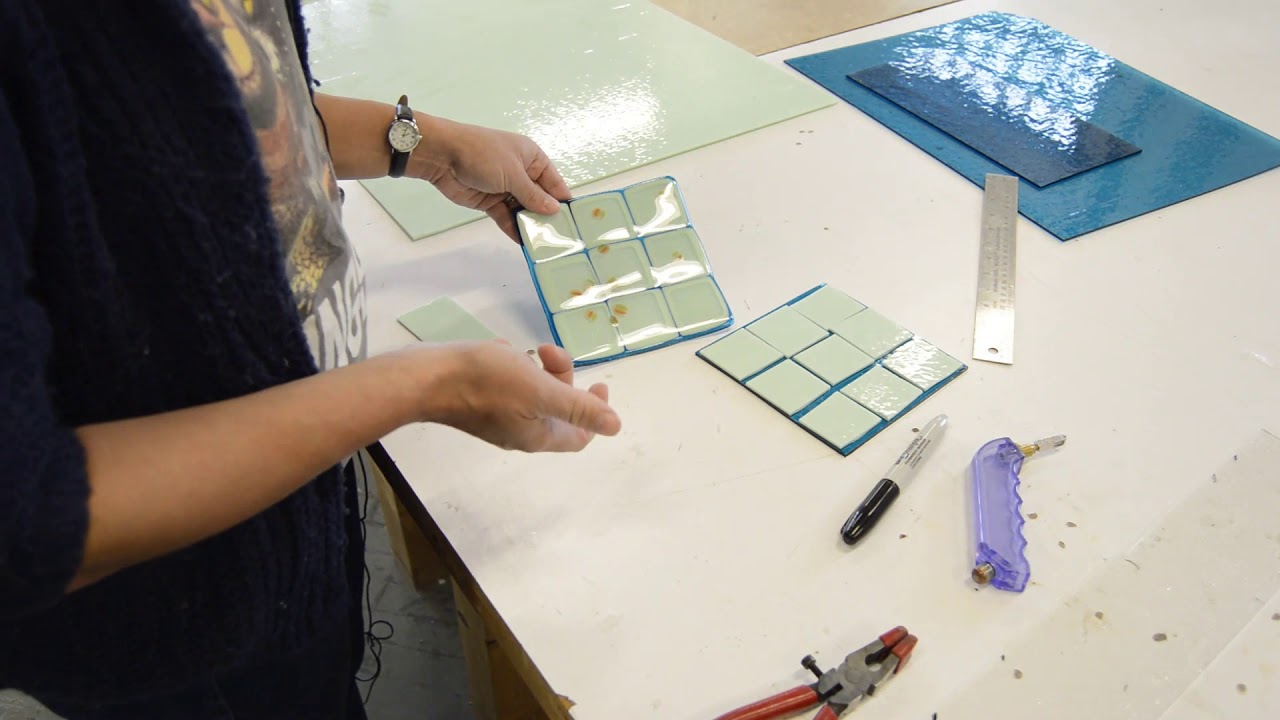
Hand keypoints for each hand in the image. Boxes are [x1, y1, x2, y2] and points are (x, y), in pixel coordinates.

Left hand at [411, 117, 571, 240]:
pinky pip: (507, 217)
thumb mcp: (512, 173)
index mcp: (532, 159)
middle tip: (563, 240)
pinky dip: (514, 229)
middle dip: (548, 217)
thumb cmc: (482, 154)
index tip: (576, 223)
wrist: (442, 156)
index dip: (564, 202)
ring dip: (531, 226)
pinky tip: (524, 243)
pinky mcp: (490, 202)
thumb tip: (555, 209)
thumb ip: (533, 195)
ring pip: (523, 211)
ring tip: (545, 245)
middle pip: (540, 200)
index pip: (555, 184)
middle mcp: (522, 174)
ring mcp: (506, 189)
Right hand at [412, 340, 619, 451]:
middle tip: (549, 352)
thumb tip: (616, 426)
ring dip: (535, 369)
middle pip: (556, 409)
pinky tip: (500, 349)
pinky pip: (506, 383)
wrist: (426, 378)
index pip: (579, 436)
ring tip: (521, 351)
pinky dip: (511, 365)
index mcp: (537, 436)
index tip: (598, 383)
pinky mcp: (477, 400)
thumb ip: (578, 407)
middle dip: (561, 377)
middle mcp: (518, 432)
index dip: (595, 413)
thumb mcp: (540, 391)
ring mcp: (496, 417)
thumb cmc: (485, 383)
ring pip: (531, 392)